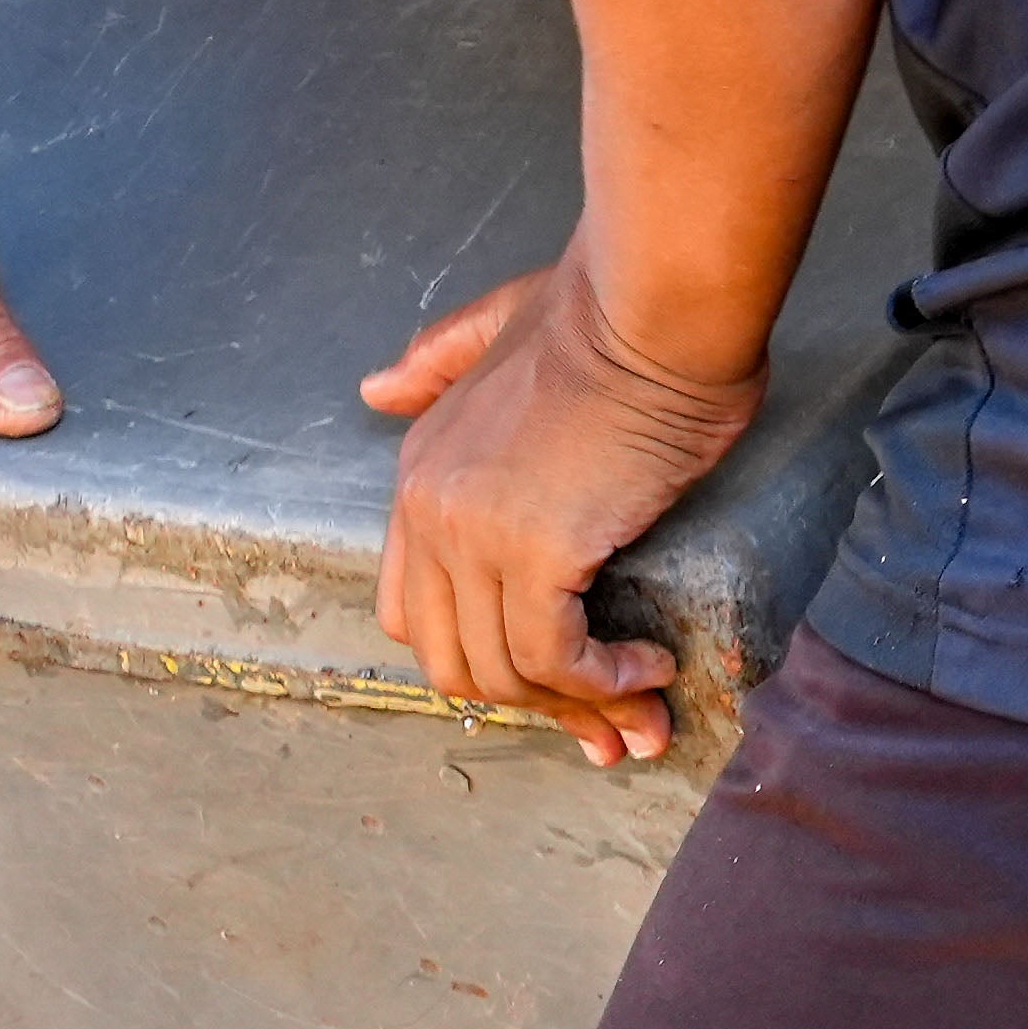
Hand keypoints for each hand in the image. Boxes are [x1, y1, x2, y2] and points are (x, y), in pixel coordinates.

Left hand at [360, 256, 762, 764]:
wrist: (654, 301)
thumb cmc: (604, 311)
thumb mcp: (498, 326)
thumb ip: (435, 358)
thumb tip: (374, 389)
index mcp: (418, 471)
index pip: (418, 610)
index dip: (484, 661)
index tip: (554, 682)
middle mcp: (428, 509)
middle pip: (453, 658)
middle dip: (533, 708)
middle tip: (608, 728)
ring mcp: (472, 533)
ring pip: (505, 673)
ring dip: (582, 708)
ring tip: (645, 707)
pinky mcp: (534, 550)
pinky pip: (556, 659)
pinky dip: (604, 684)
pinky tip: (651, 670)